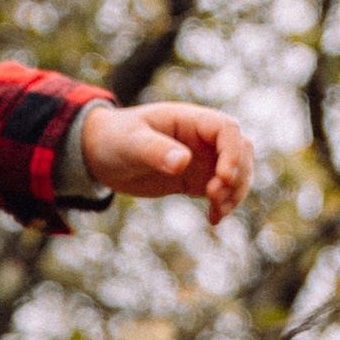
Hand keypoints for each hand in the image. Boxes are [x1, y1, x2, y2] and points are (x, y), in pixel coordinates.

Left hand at [78, 99, 249, 222]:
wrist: (99, 155)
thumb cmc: (113, 139)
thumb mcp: (131, 143)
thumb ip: (156, 150)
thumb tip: (183, 162)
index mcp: (189, 119)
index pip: (227, 130)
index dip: (232, 153)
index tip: (223, 177)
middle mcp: (201, 138)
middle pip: (241, 151)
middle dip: (237, 175)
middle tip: (214, 196)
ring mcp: (201, 159)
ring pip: (237, 172)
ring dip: (235, 192)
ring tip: (217, 212)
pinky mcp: (195, 179)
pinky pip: (222, 191)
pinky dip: (224, 204)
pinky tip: (214, 219)